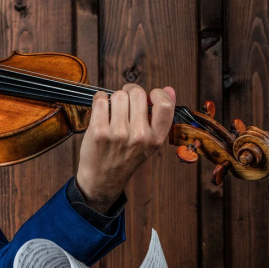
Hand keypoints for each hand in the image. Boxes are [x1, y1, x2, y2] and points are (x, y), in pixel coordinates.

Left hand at [76, 84, 175, 212]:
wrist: (103, 179)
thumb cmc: (126, 156)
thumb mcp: (150, 142)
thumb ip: (161, 116)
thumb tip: (169, 89)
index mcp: (156, 138)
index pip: (164, 105)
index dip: (157, 93)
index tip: (150, 95)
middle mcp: (139, 136)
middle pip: (138, 93)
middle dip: (130, 91)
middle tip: (126, 99)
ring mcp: (118, 134)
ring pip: (118, 95)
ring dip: (114, 97)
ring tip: (113, 108)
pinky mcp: (99, 131)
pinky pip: (101, 100)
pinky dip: (100, 99)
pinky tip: (102, 108)